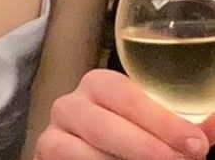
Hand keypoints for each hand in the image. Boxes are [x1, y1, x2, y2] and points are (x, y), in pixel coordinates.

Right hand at [34, 69, 210, 159]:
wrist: (96, 156)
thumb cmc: (129, 143)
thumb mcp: (157, 133)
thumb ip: (185, 129)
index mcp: (100, 87)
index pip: (125, 93)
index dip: (159, 119)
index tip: (196, 142)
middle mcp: (71, 104)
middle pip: (99, 121)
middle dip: (142, 144)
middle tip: (176, 159)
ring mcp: (55, 132)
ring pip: (78, 147)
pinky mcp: (45, 154)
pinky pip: (64, 159)